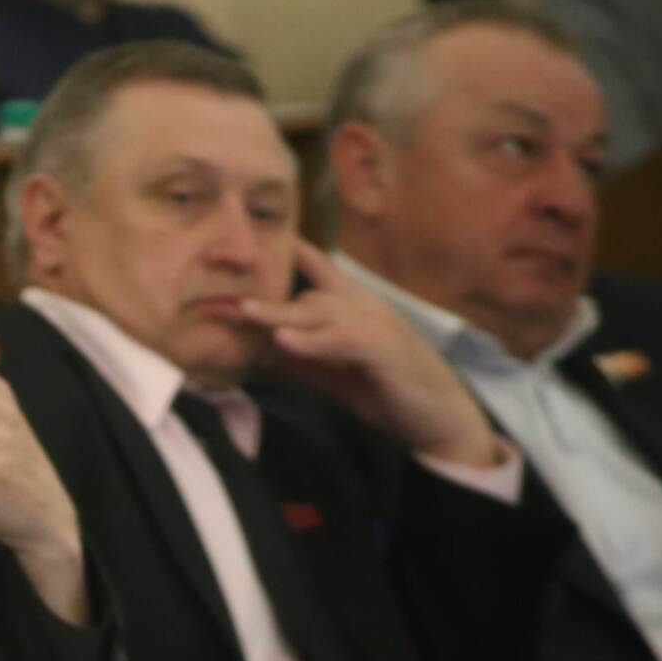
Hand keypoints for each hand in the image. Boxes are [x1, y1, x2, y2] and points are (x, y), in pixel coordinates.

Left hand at [238, 242, 500, 467]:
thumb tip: (259, 351)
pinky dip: (312, 341)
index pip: (320, 273)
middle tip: (222, 292)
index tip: (255, 242)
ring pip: (320, 313)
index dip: (292, 254)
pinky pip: (342, 340)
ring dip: (280, 313)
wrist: (438, 418)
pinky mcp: (384, 349)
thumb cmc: (387, 390)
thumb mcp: (335, 372)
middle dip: (265, 293)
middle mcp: (364, 308)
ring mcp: (376, 325)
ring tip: (245, 311)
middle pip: (307, 295)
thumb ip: (302, 358)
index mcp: (354, 308)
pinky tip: (285, 341)